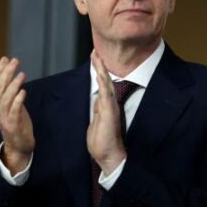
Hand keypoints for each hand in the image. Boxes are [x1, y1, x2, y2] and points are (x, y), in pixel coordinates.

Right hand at [0, 57, 34, 173]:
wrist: (18, 146)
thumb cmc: (17, 123)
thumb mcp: (12, 105)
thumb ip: (11, 92)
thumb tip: (13, 74)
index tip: (5, 58)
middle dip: (6, 73)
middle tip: (14, 61)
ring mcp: (5, 117)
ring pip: (6, 98)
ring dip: (13, 85)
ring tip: (21, 74)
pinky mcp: (14, 124)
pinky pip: (14, 111)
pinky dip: (18, 101)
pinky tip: (24, 92)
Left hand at [87, 50, 125, 174]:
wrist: (109, 156)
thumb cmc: (103, 144)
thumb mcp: (96, 123)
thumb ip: (98, 111)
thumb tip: (97, 100)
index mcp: (106, 107)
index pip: (101, 85)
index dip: (98, 72)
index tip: (94, 59)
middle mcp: (110, 105)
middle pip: (105, 81)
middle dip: (100, 65)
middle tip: (95, 50)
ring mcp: (111, 108)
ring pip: (106, 84)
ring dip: (101, 70)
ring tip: (97, 56)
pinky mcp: (110, 113)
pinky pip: (106, 94)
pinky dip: (103, 83)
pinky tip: (101, 73)